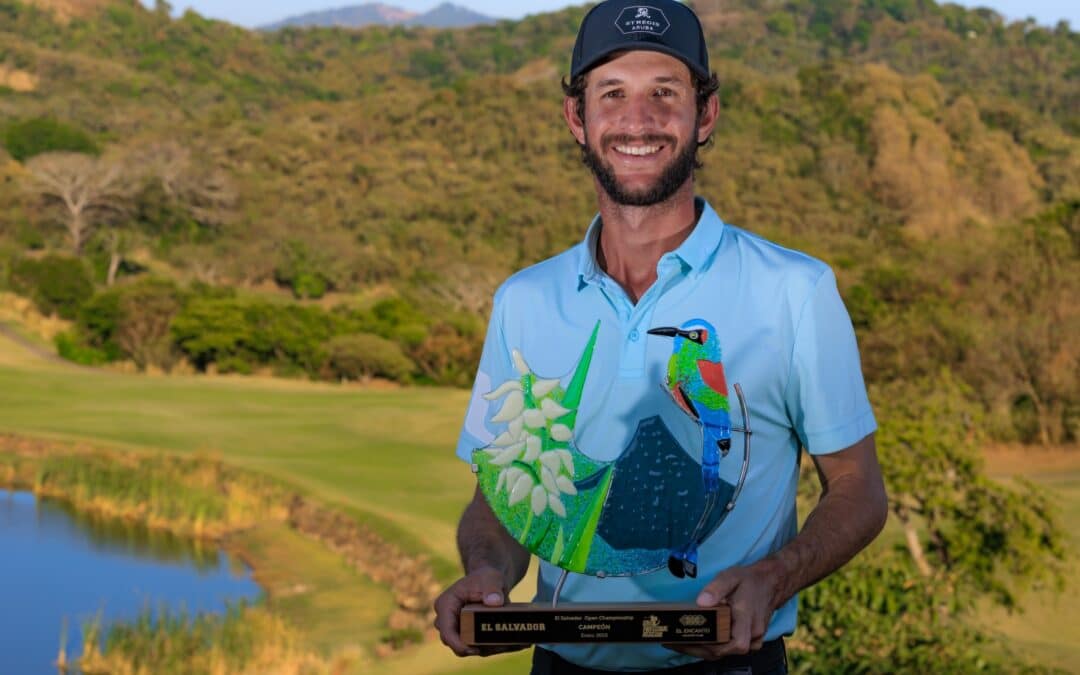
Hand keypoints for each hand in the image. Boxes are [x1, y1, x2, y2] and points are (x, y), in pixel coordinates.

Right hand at [433, 565, 527, 656]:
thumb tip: (494, 602)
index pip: (446, 630)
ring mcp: (459, 630)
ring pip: (473, 648)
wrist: (491, 581)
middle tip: (503, 645)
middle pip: (458, 644)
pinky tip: (518, 644)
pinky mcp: (471, 636)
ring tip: (516, 643)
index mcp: (446, 605)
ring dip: (493, 649)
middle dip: (480, 648)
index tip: (474, 650)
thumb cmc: (486, 577)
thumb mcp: (491, 578)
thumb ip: (492, 588)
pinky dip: (498, 647)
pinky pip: (482, 647)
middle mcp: (449, 621)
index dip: (457, 643)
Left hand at [666, 560, 781, 659]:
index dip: (710, 646)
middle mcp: (753, 634)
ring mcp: (753, 640)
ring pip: (725, 653)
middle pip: (724, 652)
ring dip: (702, 651)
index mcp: (748, 619)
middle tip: (673, 642)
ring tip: (679, 643)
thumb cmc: (749, 580)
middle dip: (697, 650)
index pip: (735, 644)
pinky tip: (696, 642)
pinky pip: (729, 649)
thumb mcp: (731, 576)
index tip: (686, 640)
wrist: (770, 583)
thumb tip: (701, 602)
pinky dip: (712, 648)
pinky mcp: (750, 641)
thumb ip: (716, 589)